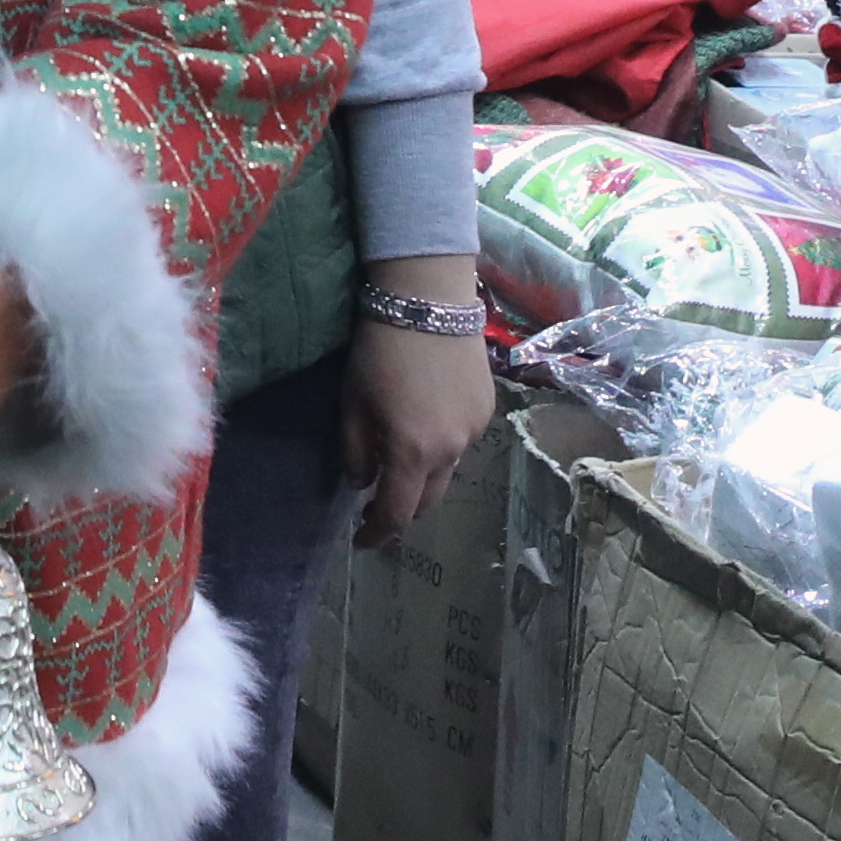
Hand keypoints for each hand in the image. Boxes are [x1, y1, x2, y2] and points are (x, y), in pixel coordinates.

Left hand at [342, 268, 490, 550]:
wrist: (429, 300)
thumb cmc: (379, 352)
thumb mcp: (352, 404)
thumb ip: (356, 452)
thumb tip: (363, 484)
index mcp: (413, 454)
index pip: (397, 514)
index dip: (377, 533)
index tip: (360, 541)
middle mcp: (452, 450)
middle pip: (428, 500)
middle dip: (403, 509)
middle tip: (378, 505)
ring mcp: (475, 430)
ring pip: (447, 469)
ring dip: (423, 474)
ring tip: (400, 454)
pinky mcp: (488, 408)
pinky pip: (462, 441)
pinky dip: (441, 444)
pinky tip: (426, 420)